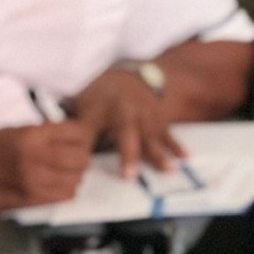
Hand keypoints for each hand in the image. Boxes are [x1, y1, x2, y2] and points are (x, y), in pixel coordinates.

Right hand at [0, 123, 94, 210]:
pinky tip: (56, 185)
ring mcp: (36, 181)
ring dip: (74, 175)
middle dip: (81, 157)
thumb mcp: (18, 130)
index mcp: (33, 135)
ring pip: (77, 179)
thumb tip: (74, 135)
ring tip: (62, 172)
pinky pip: (66, 195)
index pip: (78, 133)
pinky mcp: (33, 200)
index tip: (78, 139)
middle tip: (72, 157)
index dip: (82, 136)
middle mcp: (37, 157)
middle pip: (82, 158)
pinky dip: (66, 190)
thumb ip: (47, 133)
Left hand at [67, 69, 185, 174]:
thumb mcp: (87, 107)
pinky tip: (185, 157)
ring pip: (152, 136)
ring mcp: (147, 114)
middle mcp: (130, 110)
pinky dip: (176, 146)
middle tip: (131, 176)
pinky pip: (167, 134)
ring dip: (160, 154)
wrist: (131, 77)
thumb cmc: (104, 96)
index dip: (93, 144)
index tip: (93, 165)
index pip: (99, 128)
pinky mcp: (159, 118)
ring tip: (168, 170)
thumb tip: (68, 155)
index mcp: (107, 107)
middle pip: (130, 134)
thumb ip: (80, 130)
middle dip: (131, 155)